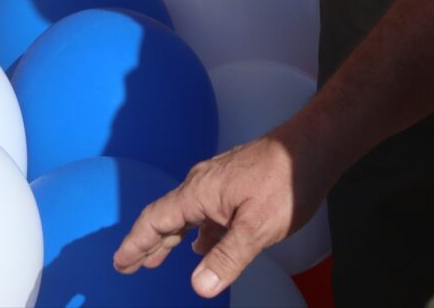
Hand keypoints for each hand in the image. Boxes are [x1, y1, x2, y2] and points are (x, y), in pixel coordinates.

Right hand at [113, 128, 326, 298]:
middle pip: (167, 217)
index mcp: (199, 192)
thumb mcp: (257, 227)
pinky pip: (207, 211)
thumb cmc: (285, 180)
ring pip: (187, 214)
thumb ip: (227, 257)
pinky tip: (204, 245)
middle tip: (130, 265)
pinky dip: (198, 232)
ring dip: (172, 238)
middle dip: (147, 242)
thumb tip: (199, 286)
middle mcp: (203, 184)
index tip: (120, 263)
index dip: (136, 243)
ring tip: (159, 257)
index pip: (156, 220)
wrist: (313, 146)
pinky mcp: (236, 184)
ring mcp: (220, 182)